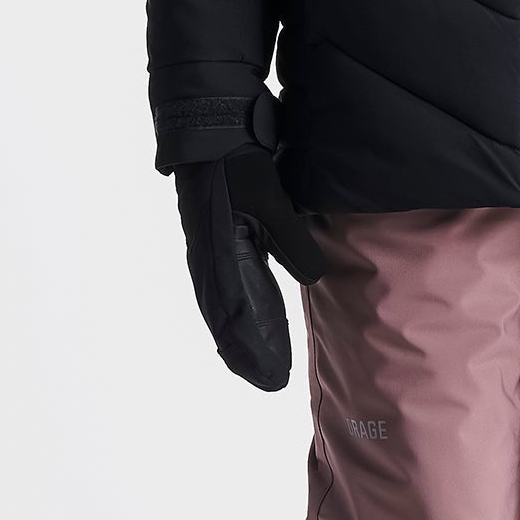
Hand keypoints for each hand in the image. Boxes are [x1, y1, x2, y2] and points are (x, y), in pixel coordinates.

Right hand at [174, 147, 326, 391]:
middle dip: (248, 355)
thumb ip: (292, 241)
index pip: (239, 315)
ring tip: (260, 371)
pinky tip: (244, 333)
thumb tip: (312, 278)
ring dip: (239, 343)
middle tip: (272, 383)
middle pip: (227, 323)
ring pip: (222, 313)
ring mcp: (207, 259)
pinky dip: (231, 321)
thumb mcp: (271, 200)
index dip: (256, 347)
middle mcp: (210, 263)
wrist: (209, 136)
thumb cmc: (238, 165)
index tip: (273, 374)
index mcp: (222, 255)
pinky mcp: (212, 250)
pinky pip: (221, 295)